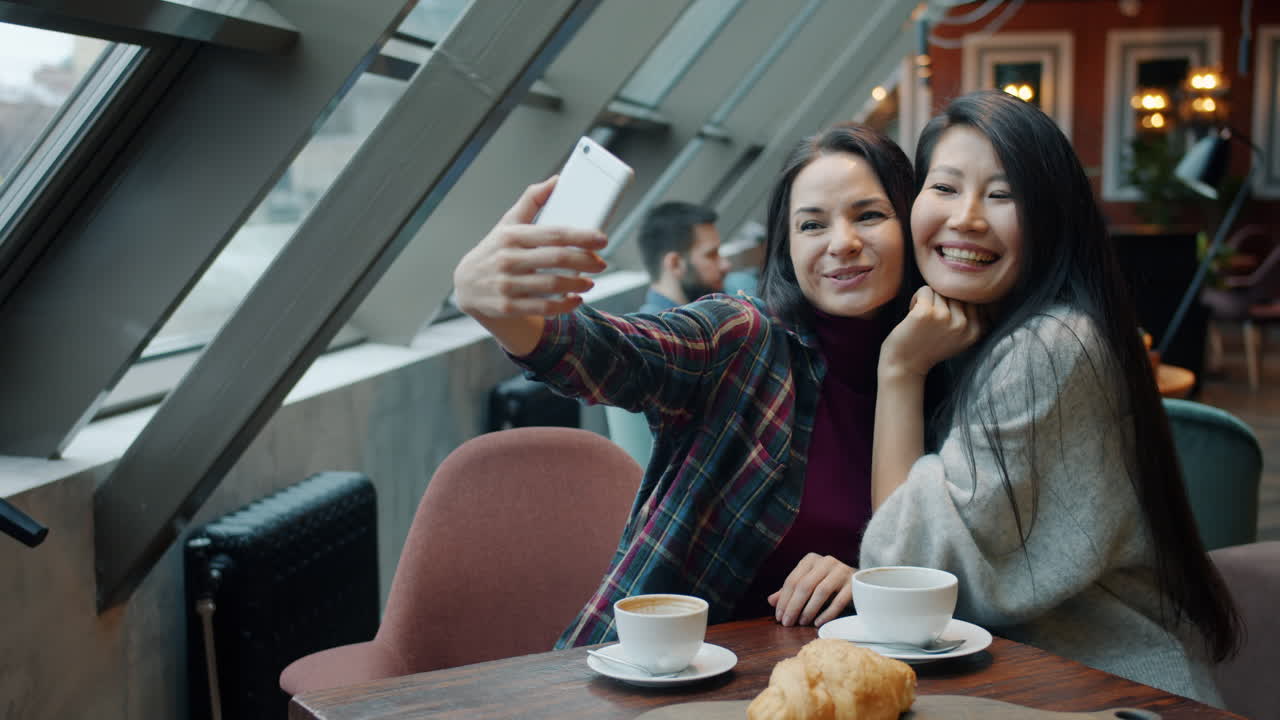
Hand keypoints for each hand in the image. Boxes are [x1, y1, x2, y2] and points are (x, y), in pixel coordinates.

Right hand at [453, 176, 608, 318]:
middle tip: (601, 263)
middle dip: (585, 261)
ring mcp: (507, 285)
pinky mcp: (508, 306)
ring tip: (590, 281)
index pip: (553, 234)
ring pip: (553, 286)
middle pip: (556, 259)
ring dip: (578, 284)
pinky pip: (543, 308)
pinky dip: (564, 305)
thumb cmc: (495, 250)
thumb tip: (556, 180)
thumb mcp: (508, 223)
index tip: (601, 239)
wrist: (467, 285)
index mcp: (511, 235)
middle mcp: (508, 259)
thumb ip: (532, 201)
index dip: (581, 236)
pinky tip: (575, 299)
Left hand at [767, 554, 853, 626]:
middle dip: (793, 606)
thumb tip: (770, 601)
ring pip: (821, 591)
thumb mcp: (808, 586)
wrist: (862, 583)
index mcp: (811, 560)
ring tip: (801, 623)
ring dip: (809, 609)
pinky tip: (818, 623)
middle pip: (805, 585)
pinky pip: (839, 600)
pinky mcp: (854, 583)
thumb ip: (790, 592)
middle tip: (787, 623)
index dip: (784, 600)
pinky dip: (827, 613)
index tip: (779, 617)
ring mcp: (842, 571)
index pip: (793, 580)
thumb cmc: (829, 586)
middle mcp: (826, 561)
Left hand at [879, 286, 982, 378]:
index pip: (971, 299)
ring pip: (939, 290)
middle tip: (930, 319)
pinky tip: (913, 315)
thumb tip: (971, 288)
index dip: (954, 305)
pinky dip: (915, 298)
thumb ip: (969, 318)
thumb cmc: (929, 348)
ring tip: (922, 319)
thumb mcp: (959, 338)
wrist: (905, 366)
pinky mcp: (926, 313)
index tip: (943, 321)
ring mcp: (945, 318)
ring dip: (927, 300)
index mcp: (975, 331)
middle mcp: (963, 324)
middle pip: (955, 293)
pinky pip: (924, 290)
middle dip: (941, 301)